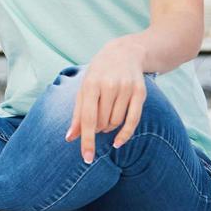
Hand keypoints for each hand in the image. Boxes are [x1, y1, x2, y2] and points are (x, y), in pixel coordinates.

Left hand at [64, 36, 148, 162]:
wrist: (125, 52)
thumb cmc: (99, 73)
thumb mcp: (84, 88)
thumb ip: (78, 114)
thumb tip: (70, 138)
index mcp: (91, 84)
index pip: (88, 118)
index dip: (87, 140)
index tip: (86, 158)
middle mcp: (109, 85)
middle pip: (102, 122)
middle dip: (97, 128)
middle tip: (96, 122)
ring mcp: (126, 88)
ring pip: (116, 122)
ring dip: (109, 128)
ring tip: (105, 118)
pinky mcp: (140, 92)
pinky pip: (133, 120)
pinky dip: (125, 134)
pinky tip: (118, 142)